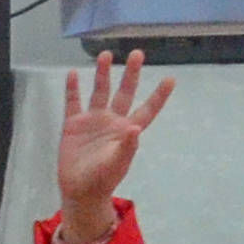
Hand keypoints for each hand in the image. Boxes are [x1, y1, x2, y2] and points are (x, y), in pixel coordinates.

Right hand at [52, 52, 172, 243]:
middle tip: (137, 53)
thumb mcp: (117, 164)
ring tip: (106, 55)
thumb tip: (136, 127)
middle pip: (124, 92)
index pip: (146, 109)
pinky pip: (73, 102)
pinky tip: (73, 74)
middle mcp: (112, 121)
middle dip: (131, 74)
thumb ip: (126, 146)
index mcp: (127, 130)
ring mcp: (92, 121)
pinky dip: (73, 88)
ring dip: (103, 73)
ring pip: (100, 91)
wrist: (79, 190)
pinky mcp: (73, 124)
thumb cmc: (102, 180)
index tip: (171, 79)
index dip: (158, 96)